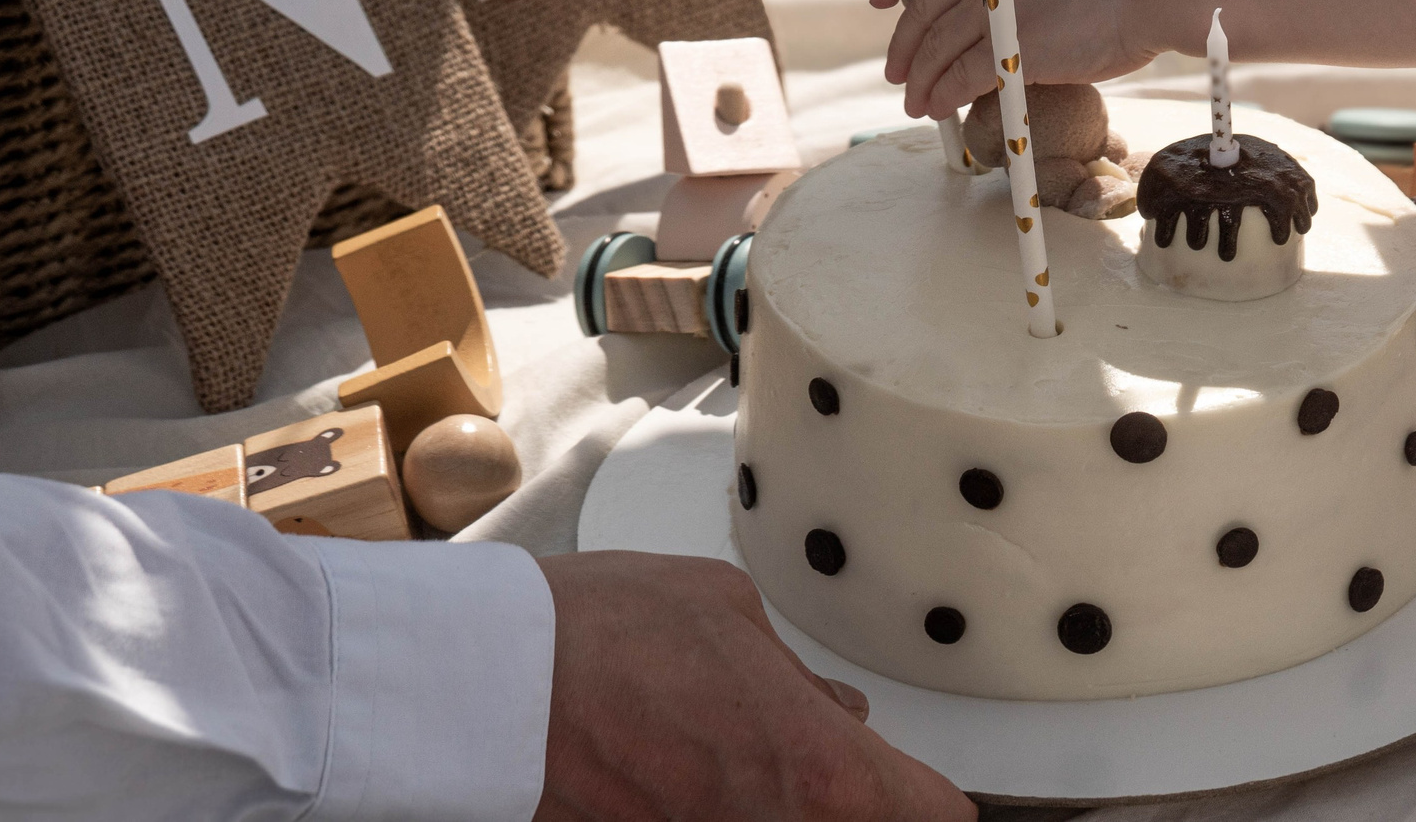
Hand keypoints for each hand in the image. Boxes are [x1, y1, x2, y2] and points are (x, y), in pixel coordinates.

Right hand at [535, 551, 973, 821]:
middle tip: (831, 766)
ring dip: (783, 806)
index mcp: (815, 768)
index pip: (927, 818)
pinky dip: (726, 809)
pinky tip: (694, 773)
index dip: (932, 803)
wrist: (482, 683)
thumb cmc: (602, 632)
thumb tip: (838, 713)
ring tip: (741, 756)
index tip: (928, 793)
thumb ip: (795, 677)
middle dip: (854, 805)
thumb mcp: (727, 613)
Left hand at [874, 0, 1147, 118]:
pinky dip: (942, 96)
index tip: (881, 0)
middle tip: (897, 74)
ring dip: (919, 82)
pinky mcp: (1005, 49)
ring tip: (917, 104)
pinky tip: (940, 108)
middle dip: (903, 48)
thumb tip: (966, 22)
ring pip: (933, 52)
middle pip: (920, 13)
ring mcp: (990, 8)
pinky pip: (957, 78)